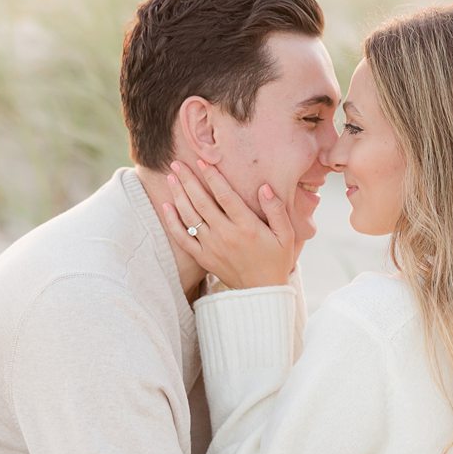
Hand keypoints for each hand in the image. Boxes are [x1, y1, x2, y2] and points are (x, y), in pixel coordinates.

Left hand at [161, 160, 296, 288]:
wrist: (263, 292)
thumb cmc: (277, 260)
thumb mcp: (286, 235)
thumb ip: (276, 209)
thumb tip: (263, 187)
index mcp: (247, 227)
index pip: (225, 196)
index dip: (212, 177)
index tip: (202, 161)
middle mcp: (226, 235)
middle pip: (202, 202)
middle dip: (188, 181)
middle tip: (177, 163)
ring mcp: (212, 247)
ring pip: (190, 217)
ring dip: (179, 195)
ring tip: (171, 177)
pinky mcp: (203, 258)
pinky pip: (182, 238)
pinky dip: (172, 222)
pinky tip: (165, 206)